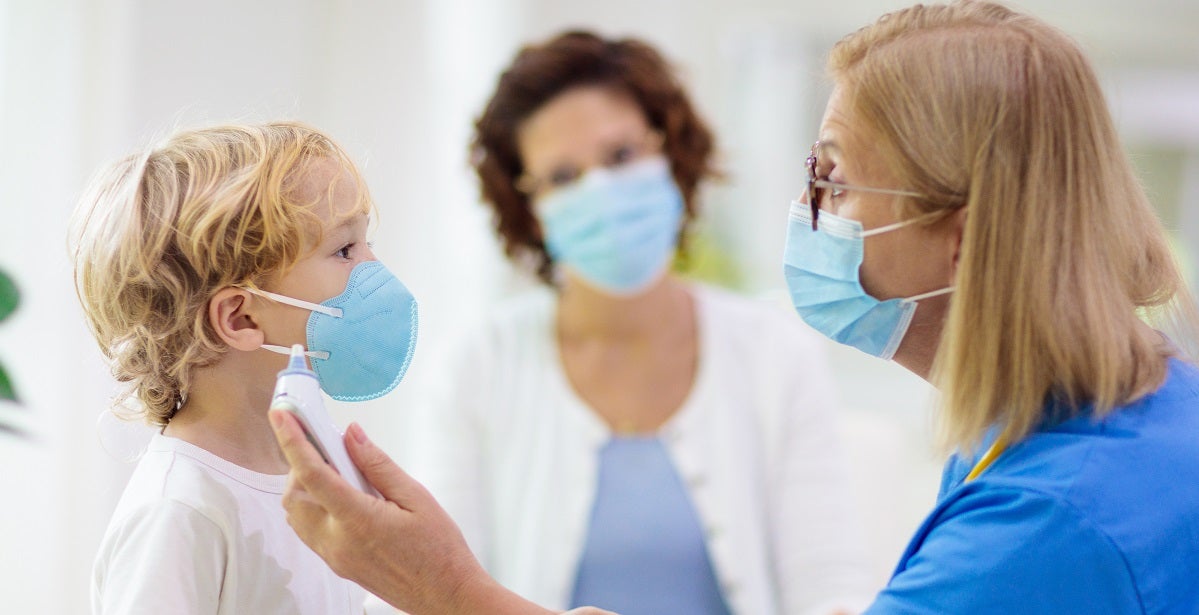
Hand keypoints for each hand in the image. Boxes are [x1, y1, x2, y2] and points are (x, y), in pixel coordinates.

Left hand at [269, 410, 559, 614]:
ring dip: (304, 486)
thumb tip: (353, 436)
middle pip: (294, 495)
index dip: (293, 441)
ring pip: (296, 515)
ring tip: (336, 470)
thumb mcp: (417, 499)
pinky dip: (312, 506)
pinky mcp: (337, 564)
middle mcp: (337, 541)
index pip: (312, 474)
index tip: (282, 417)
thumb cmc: (440, 552)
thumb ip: (379, 465)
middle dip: (300, 464)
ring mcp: (334, 556)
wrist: (446, 595)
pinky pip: (308, 530)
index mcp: (358, 520)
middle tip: (327, 446)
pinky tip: (340, 495)